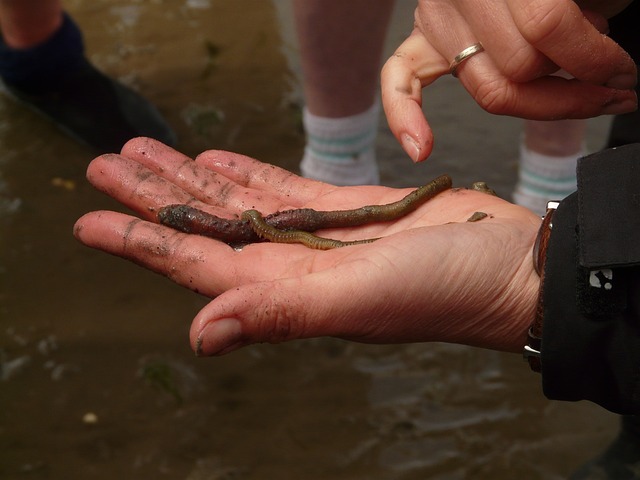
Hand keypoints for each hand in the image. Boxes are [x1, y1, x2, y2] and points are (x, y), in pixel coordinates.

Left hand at [74, 138, 540, 355]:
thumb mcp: (360, 301)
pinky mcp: (347, 209)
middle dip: (152, 198)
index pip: (193, 263)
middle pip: (203, 227)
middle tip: (104, 166)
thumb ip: (281, 315)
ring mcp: (317, 236)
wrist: (509, 268)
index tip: (88, 219)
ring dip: (190, 178)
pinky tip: (215, 157)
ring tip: (146, 151)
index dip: (138, 241)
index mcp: (285, 290)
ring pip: (236, 202)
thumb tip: (199, 336)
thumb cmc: (443, 290)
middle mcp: (291, 265)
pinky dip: (245, 173)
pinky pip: (281, 189)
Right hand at [382, 0, 636, 161]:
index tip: (622, 73)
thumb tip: (605, 66)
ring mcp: (437, 18)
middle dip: (572, 85)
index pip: (545, 25)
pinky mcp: (424, 41)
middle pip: (516, 68)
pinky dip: (405, 116)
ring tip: (574, 88)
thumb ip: (580, 13)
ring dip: (539, 103)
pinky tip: (421, 148)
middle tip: (608, 83)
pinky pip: (400, 81)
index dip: (594, 56)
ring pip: (486, 90)